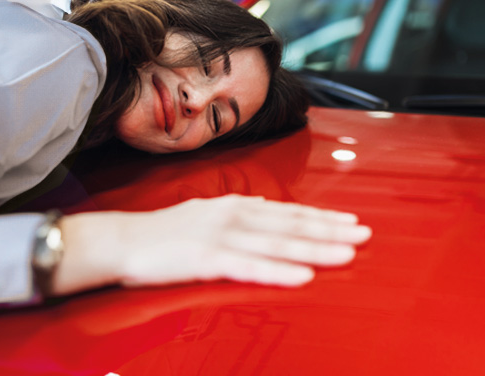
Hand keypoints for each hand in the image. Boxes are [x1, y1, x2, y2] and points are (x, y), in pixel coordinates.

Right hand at [50, 195, 370, 295]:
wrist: (119, 241)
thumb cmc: (159, 234)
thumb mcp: (203, 216)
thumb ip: (234, 216)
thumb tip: (262, 213)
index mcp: (233, 207)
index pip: (287, 212)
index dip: (322, 217)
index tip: (351, 222)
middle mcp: (232, 216)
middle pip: (291, 226)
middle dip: (331, 232)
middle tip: (365, 236)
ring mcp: (220, 237)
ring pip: (278, 245)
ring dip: (316, 250)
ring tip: (347, 256)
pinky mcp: (206, 260)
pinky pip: (250, 267)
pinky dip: (279, 271)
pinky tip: (302, 277)